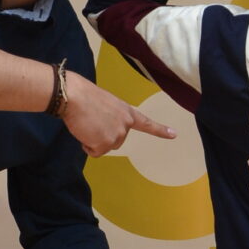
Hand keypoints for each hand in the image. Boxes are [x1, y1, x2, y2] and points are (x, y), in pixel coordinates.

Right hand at [59, 74, 174, 156]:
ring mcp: (117, 135)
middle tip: (91, 121)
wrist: (74, 96)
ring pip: (104, 147)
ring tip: (86, 123)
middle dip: (102, 136)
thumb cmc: (84, 96)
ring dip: (93, 140)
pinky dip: (87, 145)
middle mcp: (125, 124)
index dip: (160, 130)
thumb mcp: (106, 105)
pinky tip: (84, 131)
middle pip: (115, 141)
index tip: (174, 134)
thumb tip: (101, 127)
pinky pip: (94, 152)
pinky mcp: (105, 143)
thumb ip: (111, 117)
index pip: (146, 123)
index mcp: (126, 112)